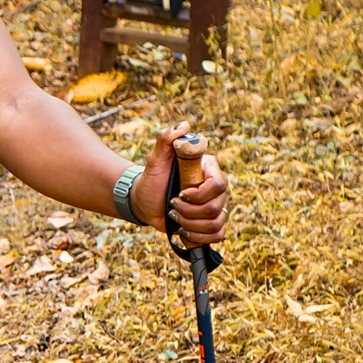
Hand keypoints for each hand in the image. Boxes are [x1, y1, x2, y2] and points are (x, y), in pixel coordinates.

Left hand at [133, 122, 229, 242]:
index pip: (218, 184)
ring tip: (174, 215)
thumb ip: (166, 139)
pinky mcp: (212, 223)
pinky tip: (183, 230)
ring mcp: (217, 206)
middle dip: (190, 210)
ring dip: (191, 224)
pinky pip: (218, 235)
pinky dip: (198, 236)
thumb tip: (184, 125)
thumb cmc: (151, 178)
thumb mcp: (155, 159)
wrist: (144, 200)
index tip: (180, 193)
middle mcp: (217, 188)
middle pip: (217, 207)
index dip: (200, 193)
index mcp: (208, 170)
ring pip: (216, 223)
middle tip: (172, 205)